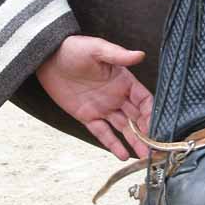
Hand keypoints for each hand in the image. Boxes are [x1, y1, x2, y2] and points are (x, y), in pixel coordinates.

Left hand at [36, 36, 152, 161]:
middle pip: (137, 118)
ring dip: (134, 141)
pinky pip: (103, 132)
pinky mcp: (88, 116)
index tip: (157, 126)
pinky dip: (112, 143)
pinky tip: (122, 154)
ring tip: (144, 156)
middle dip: (147, 132)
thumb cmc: (74, 49)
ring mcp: (103, 108)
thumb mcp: (97, 49)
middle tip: (155, 147)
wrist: (48, 59)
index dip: (151, 113)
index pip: (144, 100)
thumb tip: (139, 55)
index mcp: (124, 81)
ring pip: (123, 128)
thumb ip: (118, 55)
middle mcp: (117, 96)